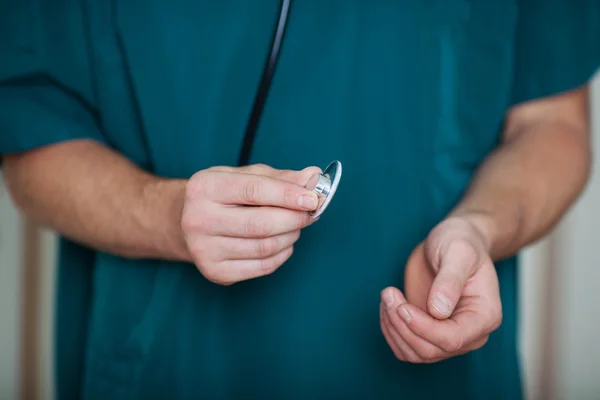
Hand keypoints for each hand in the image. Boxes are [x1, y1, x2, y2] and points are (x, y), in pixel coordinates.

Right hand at [181, 163, 321, 284]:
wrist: (186, 222)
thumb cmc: (224, 195)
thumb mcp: (245, 176)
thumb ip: (280, 177)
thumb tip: (313, 177)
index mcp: (205, 187)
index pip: (254, 190)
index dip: (288, 195)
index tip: (313, 198)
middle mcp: (198, 219)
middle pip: (261, 224)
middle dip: (294, 219)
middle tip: (311, 214)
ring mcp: (203, 249)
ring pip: (265, 247)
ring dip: (290, 236)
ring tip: (295, 226)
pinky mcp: (214, 271)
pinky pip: (262, 267)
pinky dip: (282, 255)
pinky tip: (283, 243)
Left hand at [379, 215, 502, 362]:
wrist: (451, 242)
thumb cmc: (460, 242)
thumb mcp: (458, 252)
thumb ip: (450, 280)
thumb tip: (439, 311)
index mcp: (485, 316)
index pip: (453, 339)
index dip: (423, 328)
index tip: (401, 306)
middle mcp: (469, 333)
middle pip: (430, 350)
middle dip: (402, 325)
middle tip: (388, 293)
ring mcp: (448, 336)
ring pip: (415, 353)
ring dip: (393, 328)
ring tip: (387, 295)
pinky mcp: (428, 333)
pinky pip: (406, 346)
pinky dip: (390, 331)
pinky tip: (386, 306)